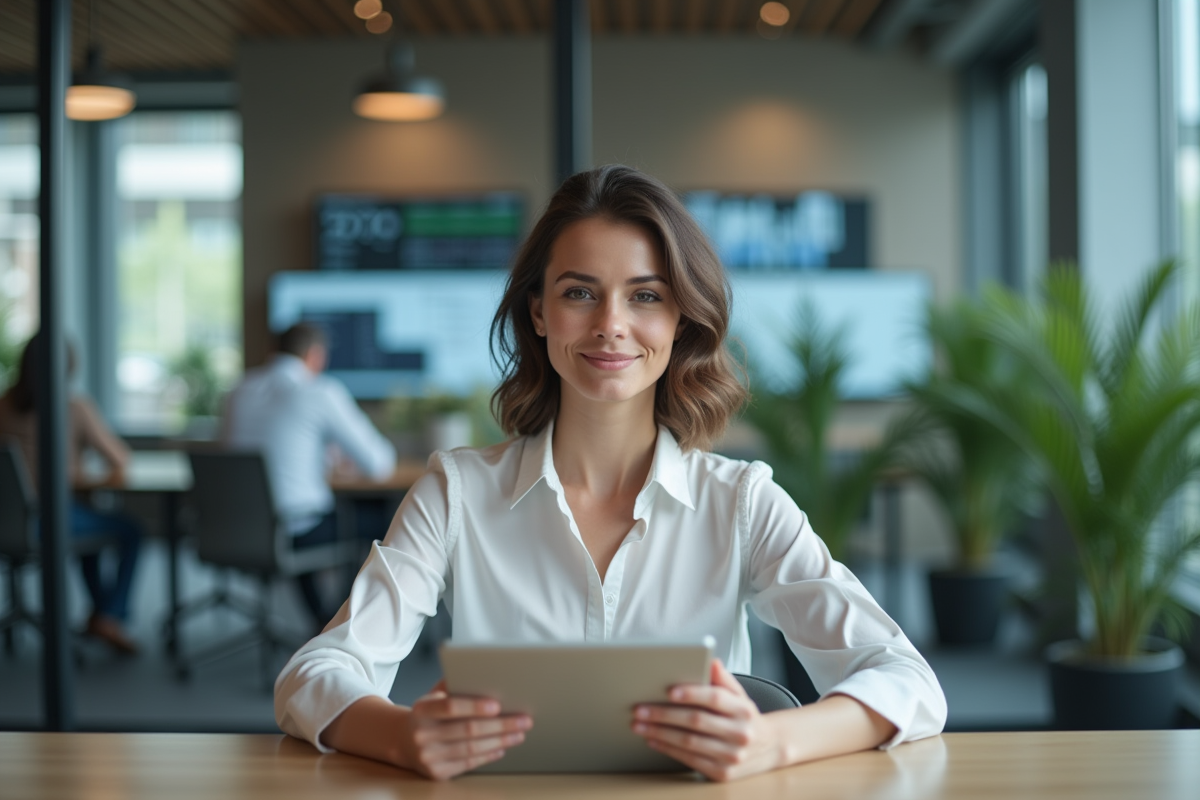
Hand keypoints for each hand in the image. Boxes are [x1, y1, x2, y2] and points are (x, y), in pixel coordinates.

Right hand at [396, 681, 531, 779]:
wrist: (403, 741)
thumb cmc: (428, 714)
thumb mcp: (433, 696)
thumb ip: (454, 685)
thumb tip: (486, 677)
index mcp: (421, 710)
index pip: (450, 707)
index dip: (475, 706)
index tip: (498, 705)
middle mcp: (422, 735)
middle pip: (468, 730)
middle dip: (500, 725)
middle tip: (523, 720)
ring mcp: (428, 757)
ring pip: (471, 749)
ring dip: (500, 741)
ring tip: (519, 734)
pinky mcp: (436, 773)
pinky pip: (469, 764)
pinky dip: (489, 755)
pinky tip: (502, 747)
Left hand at [631, 659, 782, 781]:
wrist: (769, 748)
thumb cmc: (745, 717)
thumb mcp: (740, 695)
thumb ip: (723, 679)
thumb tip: (711, 660)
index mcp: (744, 710)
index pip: (716, 698)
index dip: (692, 693)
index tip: (669, 691)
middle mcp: (740, 734)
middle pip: (697, 721)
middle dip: (664, 714)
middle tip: (640, 709)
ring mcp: (732, 756)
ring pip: (690, 742)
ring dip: (660, 733)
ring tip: (639, 725)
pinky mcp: (723, 773)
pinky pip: (690, 760)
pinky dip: (668, 749)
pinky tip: (654, 740)